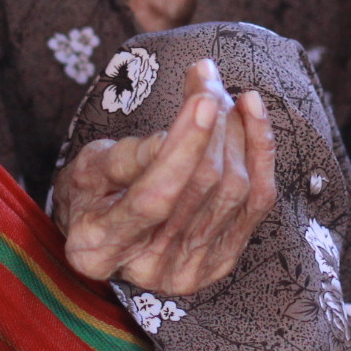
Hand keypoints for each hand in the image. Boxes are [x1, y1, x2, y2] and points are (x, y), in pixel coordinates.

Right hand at [51, 58, 277, 295]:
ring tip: (222, 95)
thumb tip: (171, 136)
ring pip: (234, 190)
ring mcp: (190, 270)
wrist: (107, 234)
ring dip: (237, 132)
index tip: (203, 100)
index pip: (154, 197)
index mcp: (100, 246)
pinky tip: (253, 115)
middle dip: (214, 125)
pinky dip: (261, 152)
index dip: (184, 147)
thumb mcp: (88, 167)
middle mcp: (149, 267)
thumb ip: (125, 157)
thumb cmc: (92, 193)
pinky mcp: (222, 261)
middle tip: (208, 80)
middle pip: (202, 187)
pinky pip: (258, 202)